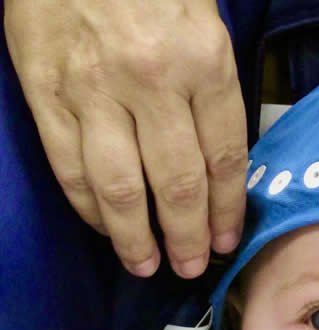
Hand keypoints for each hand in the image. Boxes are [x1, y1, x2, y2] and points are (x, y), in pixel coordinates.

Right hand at [4, 0, 246, 277]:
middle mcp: (152, 83)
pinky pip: (70, 168)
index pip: (224, 158)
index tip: (227, 241)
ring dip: (135, 238)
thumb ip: (213, 92)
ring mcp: (93, 91)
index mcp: (204, 63)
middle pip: (177, 184)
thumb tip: (220, 164)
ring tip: (148, 265)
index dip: (227, 209)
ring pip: (121, 189)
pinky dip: (89, 208)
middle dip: (188, 236)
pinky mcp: (45, 94)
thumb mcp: (205, 27)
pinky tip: (105, 227)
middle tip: (192, 267)